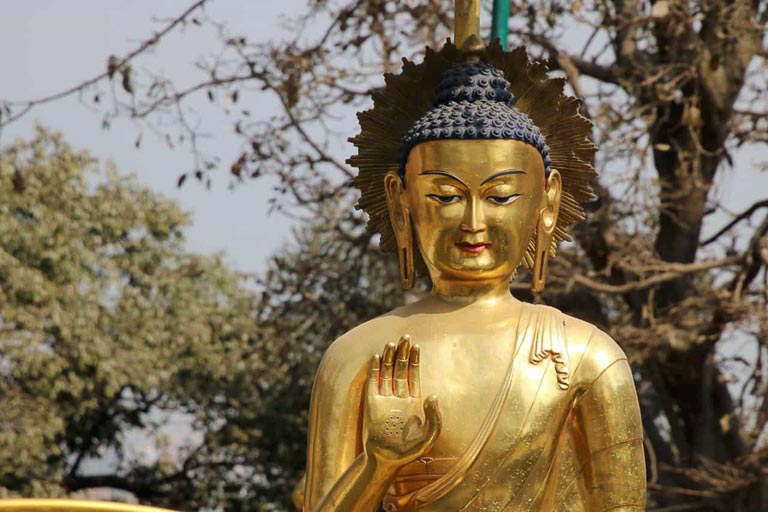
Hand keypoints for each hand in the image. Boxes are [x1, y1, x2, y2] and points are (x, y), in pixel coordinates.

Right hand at [363, 335, 440, 468]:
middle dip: (403, 352)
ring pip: (387, 372)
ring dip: (389, 357)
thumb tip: (433, 395)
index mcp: (414, 402)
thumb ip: (435, 417)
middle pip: (401, 368)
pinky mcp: (371, 403)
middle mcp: (399, 397)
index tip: (416, 345)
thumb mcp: (429, 437)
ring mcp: (384, 399)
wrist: (385, 461)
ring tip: (391, 342)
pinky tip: (377, 356)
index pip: (414, 374)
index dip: (415, 359)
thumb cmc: (409, 452)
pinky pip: (373, 382)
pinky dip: (375, 369)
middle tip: (405, 335)